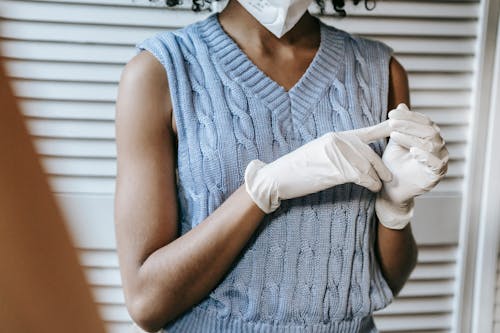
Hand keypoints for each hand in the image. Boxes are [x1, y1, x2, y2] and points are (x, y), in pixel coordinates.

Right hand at [244, 122, 392, 213]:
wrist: (280, 177)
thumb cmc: (298, 169)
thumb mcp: (320, 153)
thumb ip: (339, 151)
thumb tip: (356, 158)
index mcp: (336, 136)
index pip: (367, 131)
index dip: (385, 129)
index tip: (399, 127)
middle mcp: (339, 141)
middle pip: (370, 153)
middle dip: (382, 166)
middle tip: (389, 176)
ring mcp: (339, 154)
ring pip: (368, 166)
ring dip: (376, 178)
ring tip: (378, 185)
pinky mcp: (338, 169)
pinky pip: (363, 176)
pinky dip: (371, 183)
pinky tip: (372, 188)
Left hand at [375, 103, 448, 228]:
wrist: (390, 189)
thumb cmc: (394, 165)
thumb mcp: (394, 142)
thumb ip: (399, 126)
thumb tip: (401, 106)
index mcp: (430, 138)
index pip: (424, 122)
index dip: (409, 116)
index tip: (390, 114)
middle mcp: (438, 148)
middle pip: (429, 130)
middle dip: (409, 125)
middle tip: (391, 123)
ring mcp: (440, 161)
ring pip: (431, 144)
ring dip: (411, 137)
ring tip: (394, 135)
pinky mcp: (437, 175)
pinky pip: (435, 163)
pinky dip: (425, 156)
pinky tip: (413, 151)